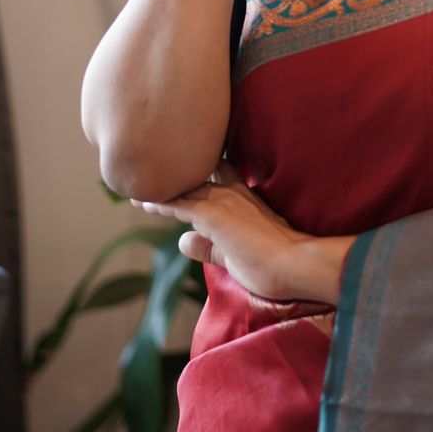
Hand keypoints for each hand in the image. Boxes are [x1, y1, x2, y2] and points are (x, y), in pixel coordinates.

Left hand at [131, 161, 349, 304]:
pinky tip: (142, 202)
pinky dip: (159, 203)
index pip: (216, 174)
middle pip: (195, 175)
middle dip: (173, 174)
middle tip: (150, 168)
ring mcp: (223, 201)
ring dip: (159, 188)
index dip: (196, 171)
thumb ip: (208, 246)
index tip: (177, 168)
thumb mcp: (233, 254)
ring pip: (183, 187)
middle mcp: (232, 192)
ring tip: (136, 185)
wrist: (296, 263)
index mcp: (244, 196)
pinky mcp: (213, 215)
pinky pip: (178, 204)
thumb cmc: (275, 262)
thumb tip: (181, 241)